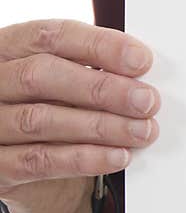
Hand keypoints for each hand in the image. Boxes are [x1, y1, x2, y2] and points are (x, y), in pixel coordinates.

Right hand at [0, 19, 160, 212]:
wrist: (33, 176)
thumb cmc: (55, 114)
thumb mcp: (69, 86)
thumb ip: (94, 72)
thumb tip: (141, 78)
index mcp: (9, 50)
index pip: (49, 36)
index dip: (99, 46)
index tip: (140, 60)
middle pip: (41, 75)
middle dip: (102, 88)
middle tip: (146, 101)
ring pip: (40, 119)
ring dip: (101, 126)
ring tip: (141, 131)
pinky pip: (39, 161)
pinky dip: (83, 158)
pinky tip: (117, 156)